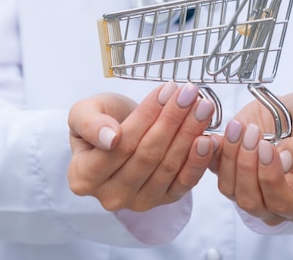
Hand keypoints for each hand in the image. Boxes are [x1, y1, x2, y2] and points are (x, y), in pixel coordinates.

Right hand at [67, 82, 217, 211]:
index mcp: (84, 177)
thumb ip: (90, 123)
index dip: (145, 117)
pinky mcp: (164, 201)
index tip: (165, 90)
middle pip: (147, 155)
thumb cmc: (102, 120)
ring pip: (168, 166)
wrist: (120, 132)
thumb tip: (111, 138)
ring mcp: (139, 202)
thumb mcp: (84, 112)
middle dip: (172, 120)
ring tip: (202, 106)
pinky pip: (184, 183)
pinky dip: (199, 161)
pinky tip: (209, 138)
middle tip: (190, 93)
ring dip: (189, 133)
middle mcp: (111, 196)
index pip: (120, 145)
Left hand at [215, 92, 292, 225]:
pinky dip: (213, 153)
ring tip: (239, 126)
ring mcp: (248, 190)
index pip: (281, 203)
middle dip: (247, 166)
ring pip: (229, 188)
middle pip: (250, 201)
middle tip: (252, 131)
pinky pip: (213, 170)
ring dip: (230, 156)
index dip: (270, 177)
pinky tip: (220, 133)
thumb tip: (282, 160)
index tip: (266, 146)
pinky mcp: (229, 171)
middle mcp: (273, 204)